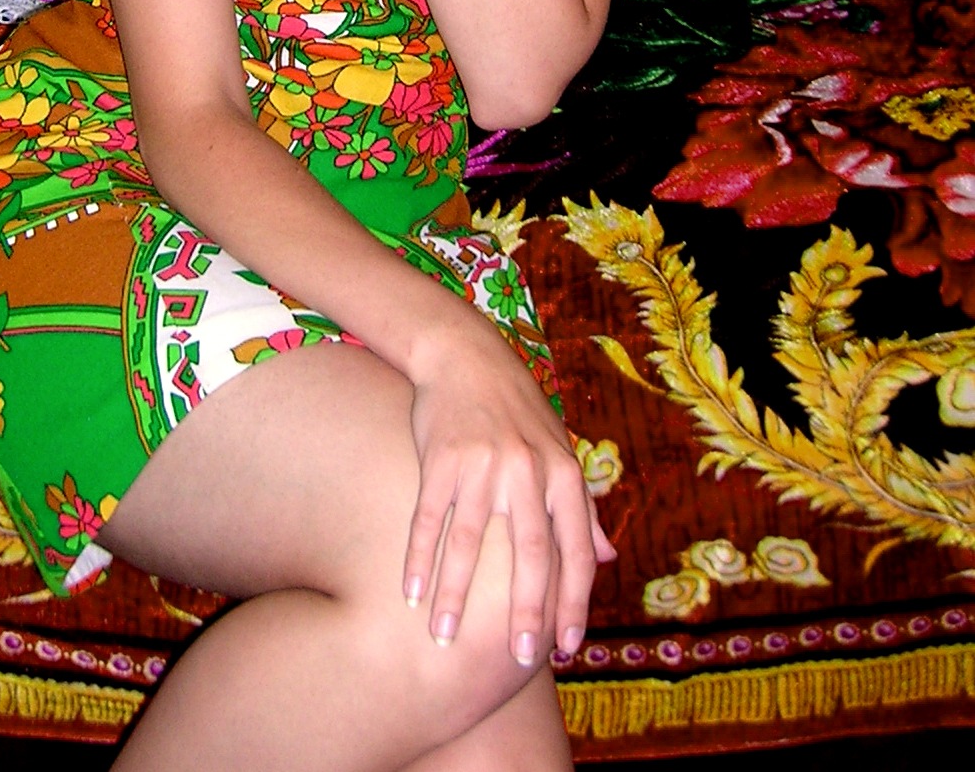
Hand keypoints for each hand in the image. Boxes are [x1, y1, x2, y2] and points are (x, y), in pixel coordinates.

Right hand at [403, 320, 615, 664]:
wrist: (466, 356)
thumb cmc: (519, 412)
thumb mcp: (560, 451)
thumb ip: (583, 507)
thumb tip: (606, 559)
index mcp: (562, 473)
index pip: (575, 549)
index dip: (574, 602)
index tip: (565, 648)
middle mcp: (528, 470)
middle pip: (530, 553)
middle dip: (526, 611)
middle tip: (518, 659)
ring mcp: (483, 464)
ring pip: (471, 543)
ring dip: (457, 597)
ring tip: (445, 641)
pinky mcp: (442, 458)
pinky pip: (428, 518)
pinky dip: (418, 559)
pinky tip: (410, 594)